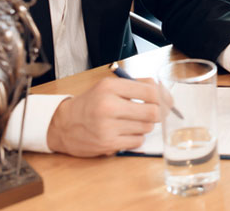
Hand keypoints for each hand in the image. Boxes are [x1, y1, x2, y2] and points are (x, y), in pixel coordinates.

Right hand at [46, 76, 160, 156]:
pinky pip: (137, 141)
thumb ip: (137, 86)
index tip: (166, 101)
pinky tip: (125, 133)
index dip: (163, 97)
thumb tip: (164, 93)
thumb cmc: (90, 104)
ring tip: (132, 122)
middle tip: (153, 113)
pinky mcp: (107, 144)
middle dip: (157, 113)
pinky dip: (136, 138)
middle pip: (153, 112)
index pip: (150, 91)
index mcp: (110, 87)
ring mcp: (107, 127)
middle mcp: (108, 106)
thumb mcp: (109, 87)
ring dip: (145, 125)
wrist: (63, 124)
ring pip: (147, 128)